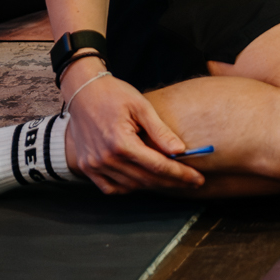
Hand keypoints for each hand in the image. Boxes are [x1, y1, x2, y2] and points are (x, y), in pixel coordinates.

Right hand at [61, 73, 205, 192]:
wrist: (82, 91)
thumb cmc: (113, 94)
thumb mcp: (141, 106)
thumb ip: (160, 131)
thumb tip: (180, 150)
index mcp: (120, 142)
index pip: (157, 165)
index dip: (180, 174)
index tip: (197, 178)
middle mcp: (105, 158)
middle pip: (146, 179)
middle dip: (172, 182)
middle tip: (192, 181)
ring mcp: (94, 165)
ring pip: (130, 185)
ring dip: (153, 185)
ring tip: (171, 179)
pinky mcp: (86, 167)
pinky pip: (111, 188)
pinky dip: (128, 187)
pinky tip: (142, 180)